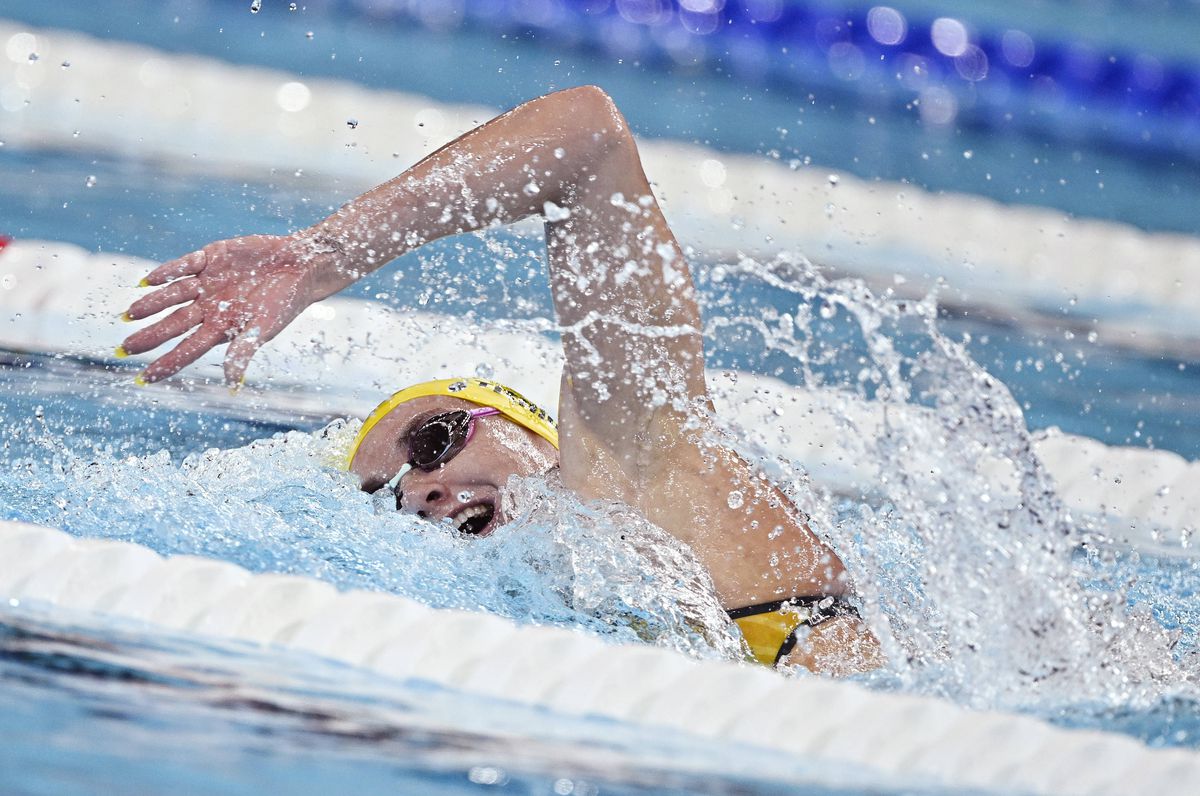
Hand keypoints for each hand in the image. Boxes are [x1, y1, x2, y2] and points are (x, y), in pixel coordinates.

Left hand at [119, 233, 338, 385]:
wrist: (300, 266)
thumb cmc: (285, 302)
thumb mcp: (264, 329)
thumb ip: (244, 352)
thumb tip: (232, 385)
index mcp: (221, 329)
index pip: (187, 351)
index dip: (165, 365)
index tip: (143, 379)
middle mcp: (209, 308)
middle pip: (172, 325)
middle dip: (148, 338)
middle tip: (122, 350)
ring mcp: (207, 284)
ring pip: (172, 296)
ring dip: (151, 305)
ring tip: (128, 316)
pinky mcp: (210, 259)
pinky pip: (183, 266)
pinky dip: (166, 272)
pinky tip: (147, 281)